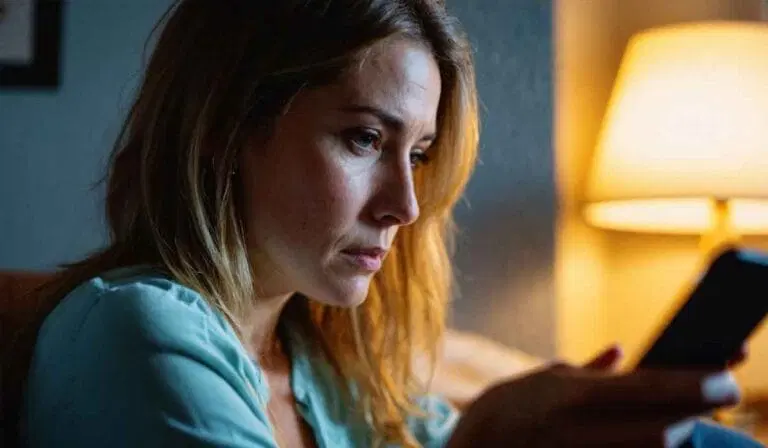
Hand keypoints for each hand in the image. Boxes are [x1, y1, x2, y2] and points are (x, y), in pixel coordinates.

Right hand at [446, 346, 741, 447]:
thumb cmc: (505, 411)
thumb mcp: (540, 379)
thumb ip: (585, 369)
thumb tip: (619, 352)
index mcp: (572, 396)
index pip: (647, 388)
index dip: (693, 382)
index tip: (729, 377)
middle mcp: (582, 430)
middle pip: (661, 429)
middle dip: (695, 411)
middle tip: (720, 392)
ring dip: (675, 432)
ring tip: (684, 413)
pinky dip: (648, 446)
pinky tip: (658, 431)